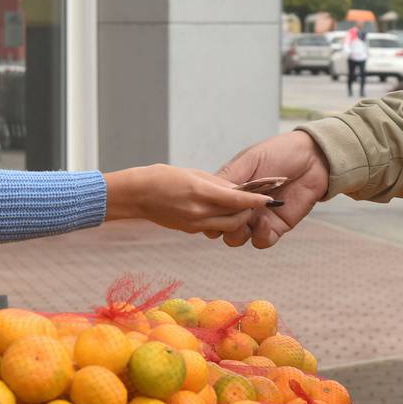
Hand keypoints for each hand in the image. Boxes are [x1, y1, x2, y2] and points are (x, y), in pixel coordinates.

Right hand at [103, 165, 273, 236]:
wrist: (132, 194)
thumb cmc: (160, 176)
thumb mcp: (191, 172)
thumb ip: (216, 182)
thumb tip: (237, 188)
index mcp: (200, 192)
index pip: (236, 198)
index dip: (255, 199)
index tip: (269, 198)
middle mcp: (199, 212)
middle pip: (236, 217)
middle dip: (250, 211)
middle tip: (256, 201)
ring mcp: (194, 224)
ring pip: (228, 228)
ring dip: (238, 219)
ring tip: (241, 208)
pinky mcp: (189, 230)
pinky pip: (213, 229)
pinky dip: (223, 221)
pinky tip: (222, 212)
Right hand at [214, 132, 330, 248]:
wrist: (312, 157)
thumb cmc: (278, 152)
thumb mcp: (249, 160)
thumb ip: (229, 176)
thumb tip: (207, 191)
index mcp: (230, 190)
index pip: (210, 207)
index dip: (208, 211)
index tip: (211, 208)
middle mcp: (240, 206)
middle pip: (220, 227)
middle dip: (222, 224)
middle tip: (232, 213)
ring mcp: (257, 218)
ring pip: (236, 238)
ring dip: (238, 232)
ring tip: (249, 218)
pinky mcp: (276, 227)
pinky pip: (261, 241)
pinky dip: (260, 235)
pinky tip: (265, 222)